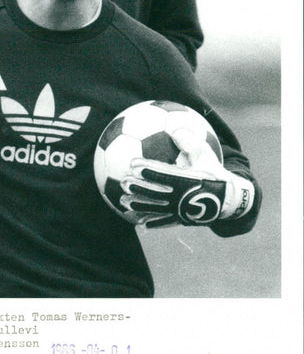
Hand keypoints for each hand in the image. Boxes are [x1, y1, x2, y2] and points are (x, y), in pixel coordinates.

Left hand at [122, 129, 255, 227]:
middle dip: (139, 188)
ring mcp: (182, 210)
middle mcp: (183, 196)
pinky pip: (165, 222)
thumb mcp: (206, 154)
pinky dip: (152, 222)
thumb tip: (177, 130)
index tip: (133, 163)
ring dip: (139, 205)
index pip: (164, 173)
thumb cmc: (213, 172)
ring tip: (123, 202)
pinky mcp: (182, 219)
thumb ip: (191, 143)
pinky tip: (139, 224)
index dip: (148, 168)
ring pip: (157, 209)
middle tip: (123, 182)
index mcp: (188, 179)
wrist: (229, 199)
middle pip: (157, 192)